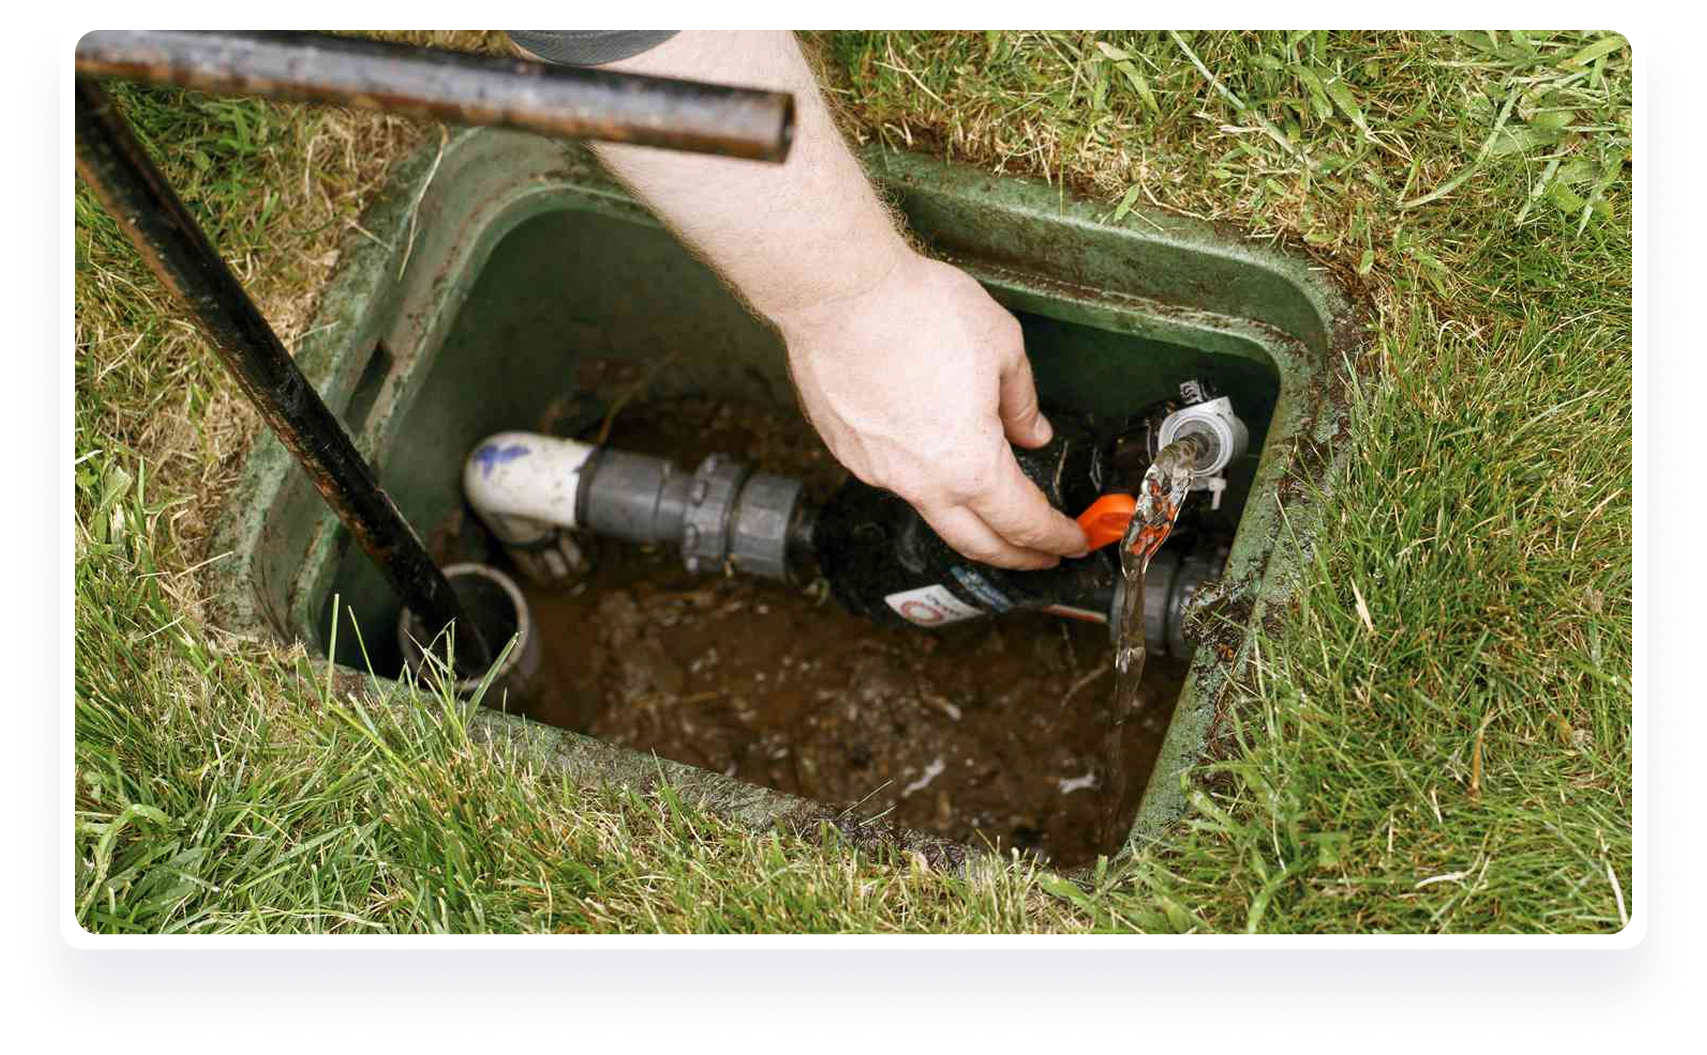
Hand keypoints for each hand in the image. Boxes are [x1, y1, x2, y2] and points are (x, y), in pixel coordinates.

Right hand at [773, 251, 1090, 569]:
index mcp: (968, 465)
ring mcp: (876, 470)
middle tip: (1041, 557)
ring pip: (930, 510)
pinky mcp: (845, 449)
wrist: (835, 292)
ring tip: (989, 508)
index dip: (1055, 538)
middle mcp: (919, 482)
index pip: (1023, 522)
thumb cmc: (917, 311)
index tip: (1073, 542)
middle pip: (975, 542)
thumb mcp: (1001, 345)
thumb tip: (1030, 432)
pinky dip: (923, 478)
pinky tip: (932, 455)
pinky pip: (893, 477)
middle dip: (1016, 556)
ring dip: (967, 518)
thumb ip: (1021, 400)